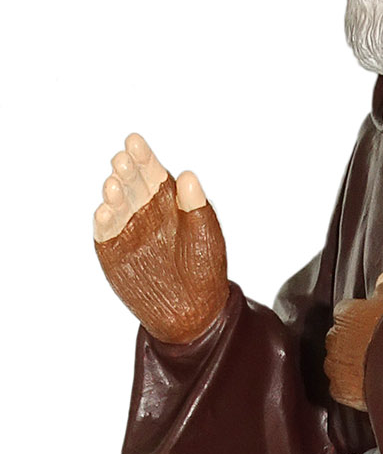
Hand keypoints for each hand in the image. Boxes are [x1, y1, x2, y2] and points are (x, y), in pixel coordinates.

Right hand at [93, 132, 228, 343]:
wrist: (193, 312)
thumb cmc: (204, 270)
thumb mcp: (207, 236)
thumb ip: (196, 206)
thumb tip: (188, 175)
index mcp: (167, 200)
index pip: (152, 171)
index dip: (143, 156)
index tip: (134, 142)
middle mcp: (143, 210)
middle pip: (131, 183)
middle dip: (125, 170)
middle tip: (122, 160)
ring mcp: (126, 231)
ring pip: (115, 205)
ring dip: (113, 193)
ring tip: (114, 185)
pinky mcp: (113, 253)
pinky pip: (105, 234)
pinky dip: (103, 222)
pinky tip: (105, 211)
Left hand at [325, 270, 382, 409]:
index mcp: (344, 313)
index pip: (347, 312)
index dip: (363, 318)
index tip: (376, 324)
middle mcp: (333, 338)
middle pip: (341, 338)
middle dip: (355, 342)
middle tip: (377, 347)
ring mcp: (335, 365)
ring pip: (339, 363)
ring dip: (352, 365)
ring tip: (374, 369)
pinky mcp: (340, 390)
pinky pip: (343, 387)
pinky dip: (353, 387)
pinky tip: (369, 386)